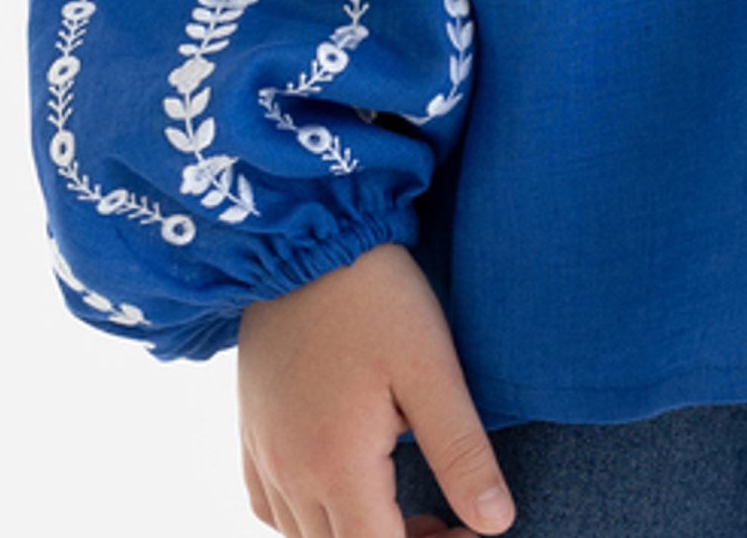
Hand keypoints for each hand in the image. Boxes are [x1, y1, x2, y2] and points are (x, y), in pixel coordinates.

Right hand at [238, 240, 513, 535]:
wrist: (304, 237)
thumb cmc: (376, 296)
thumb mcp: (432, 368)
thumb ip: (461, 452)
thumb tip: (495, 523)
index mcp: (336, 465)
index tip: (468, 528)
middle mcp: (290, 472)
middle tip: (446, 518)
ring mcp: (264, 453)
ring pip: (302, 537)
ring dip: (354, 535)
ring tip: (407, 505)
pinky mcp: (251, 429)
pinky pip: (269, 507)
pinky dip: (308, 518)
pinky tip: (344, 489)